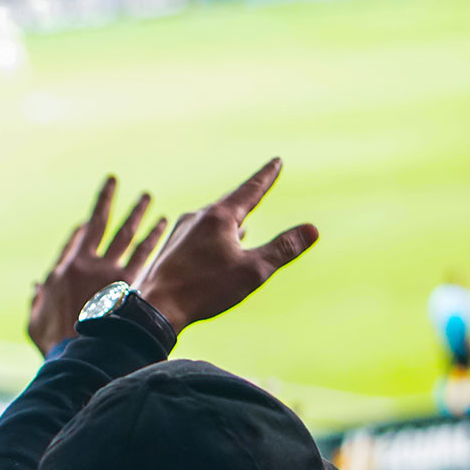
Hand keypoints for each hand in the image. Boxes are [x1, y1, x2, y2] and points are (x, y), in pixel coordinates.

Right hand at [28, 177, 167, 353]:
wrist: (78, 354)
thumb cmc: (55, 343)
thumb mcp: (36, 321)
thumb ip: (38, 300)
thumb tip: (36, 286)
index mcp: (63, 271)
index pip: (74, 241)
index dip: (81, 230)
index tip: (86, 220)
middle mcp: (86, 263)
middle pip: (98, 224)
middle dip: (106, 201)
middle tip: (115, 182)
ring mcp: (108, 270)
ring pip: (125, 234)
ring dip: (137, 213)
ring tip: (147, 198)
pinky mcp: (129, 281)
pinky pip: (144, 252)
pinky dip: (154, 236)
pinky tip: (164, 224)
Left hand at [137, 158, 317, 333]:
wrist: (156, 308)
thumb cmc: (204, 289)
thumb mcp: (252, 271)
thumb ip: (283, 249)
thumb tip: (313, 229)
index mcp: (218, 218)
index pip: (250, 190)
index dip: (266, 176)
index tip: (276, 161)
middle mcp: (197, 218)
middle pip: (230, 202)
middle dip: (249, 194)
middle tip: (263, 179)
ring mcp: (181, 233)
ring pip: (213, 219)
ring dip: (232, 216)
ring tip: (245, 215)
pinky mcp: (171, 249)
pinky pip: (200, 234)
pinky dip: (216, 233)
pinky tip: (219, 241)